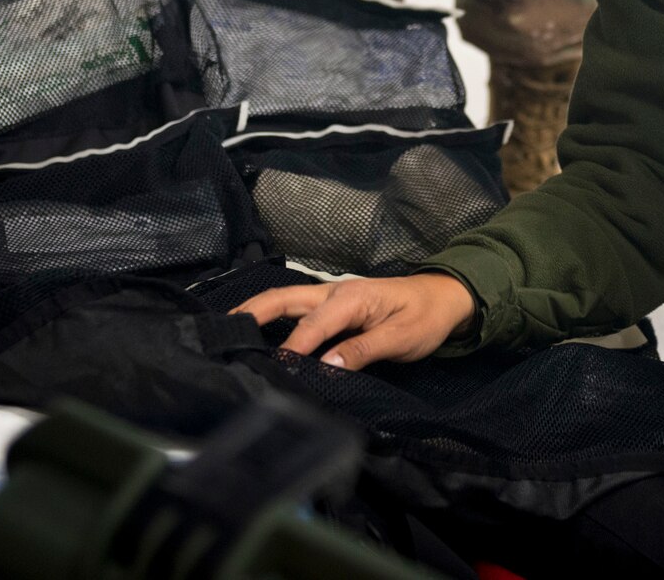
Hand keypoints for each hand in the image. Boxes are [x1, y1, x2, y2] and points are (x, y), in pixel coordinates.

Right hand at [231, 272, 476, 370]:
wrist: (442, 299)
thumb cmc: (424, 318)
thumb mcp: (401, 338)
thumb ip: (363, 350)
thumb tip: (327, 366)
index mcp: (351, 298)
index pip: (312, 326)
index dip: (292, 350)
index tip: (273, 370)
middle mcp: (334, 293)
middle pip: (284, 299)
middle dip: (253, 312)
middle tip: (221, 332)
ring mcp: (330, 298)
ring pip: (286, 301)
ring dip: (258, 313)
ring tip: (228, 332)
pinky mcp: (332, 308)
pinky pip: (296, 311)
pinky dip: (273, 319)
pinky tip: (258, 334)